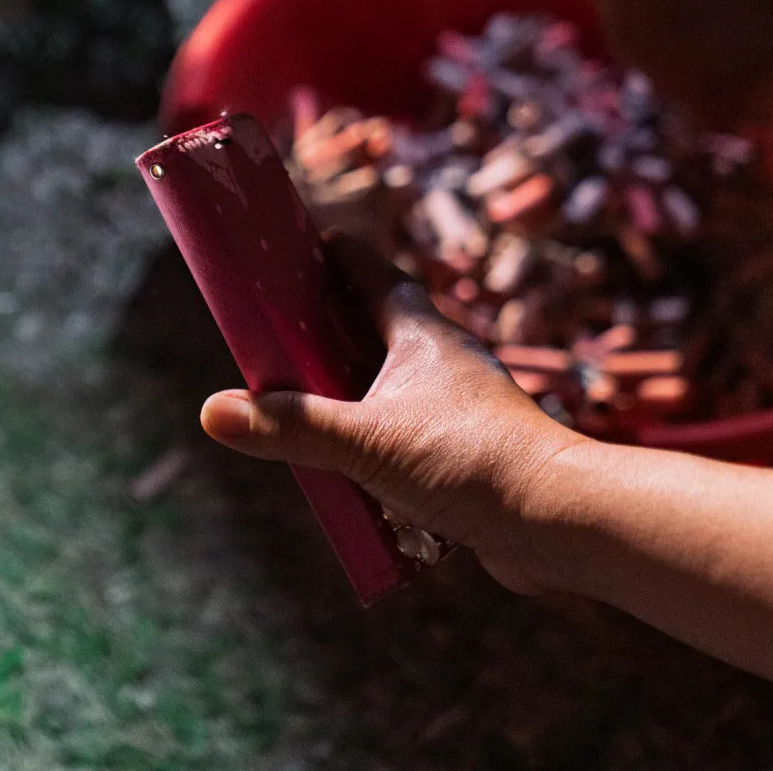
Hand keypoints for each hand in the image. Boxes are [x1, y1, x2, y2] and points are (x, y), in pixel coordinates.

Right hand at [200, 234, 582, 593]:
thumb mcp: (367, 442)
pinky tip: (346, 474)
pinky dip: (371, 444)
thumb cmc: (471, 461)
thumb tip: (213, 411)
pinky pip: (404, 434)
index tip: (280, 253)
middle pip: (368, 325)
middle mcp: (440, 357)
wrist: (559, 520)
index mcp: (418, 331)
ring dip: (344, 395)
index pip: (364, 266)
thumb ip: (291, 426)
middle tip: (269, 344)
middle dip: (318, 332)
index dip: (321, 253)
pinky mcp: (466, 450)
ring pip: (386, 384)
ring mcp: (457, 403)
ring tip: (298, 415)